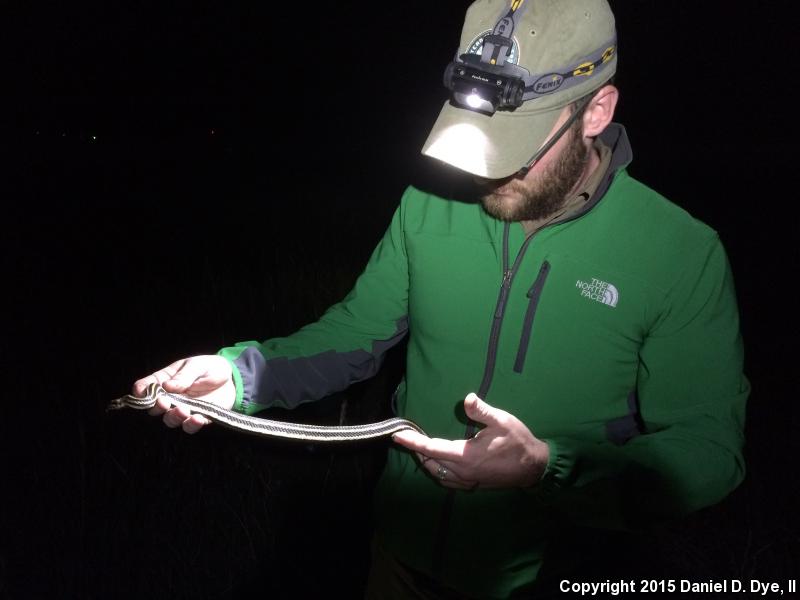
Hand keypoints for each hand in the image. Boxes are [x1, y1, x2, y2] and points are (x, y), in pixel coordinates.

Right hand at [132, 355, 234, 433]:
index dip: (140, 391)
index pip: (145, 387)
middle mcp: (170, 397)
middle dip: (157, 407)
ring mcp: (183, 409)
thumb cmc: (210, 368)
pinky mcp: (198, 418)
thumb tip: (167, 386)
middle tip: (164, 402)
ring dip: (173, 417)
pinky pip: (190, 426)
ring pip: (170, 420)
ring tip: (182, 410)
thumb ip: (183, 376)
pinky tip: (196, 419)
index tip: (141, 393)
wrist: (232, 378)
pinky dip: (191, 425)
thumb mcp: (197, 366)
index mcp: (165, 380)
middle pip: (154, 408)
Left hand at [392, 393, 548, 489]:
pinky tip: (439, 464)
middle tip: (408, 438)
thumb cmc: (518, 442)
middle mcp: (463, 472)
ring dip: (427, 462)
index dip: (413, 442)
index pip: (432, 448)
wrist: (534, 467)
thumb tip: (467, 399)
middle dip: (417, 451)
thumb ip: (482, 411)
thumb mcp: (502, 421)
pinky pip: (448, 481)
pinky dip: (438, 472)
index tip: (398, 436)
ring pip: (438, 474)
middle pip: (431, 463)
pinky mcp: (474, 486)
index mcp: (466, 456)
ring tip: (420, 449)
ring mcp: (468, 481)